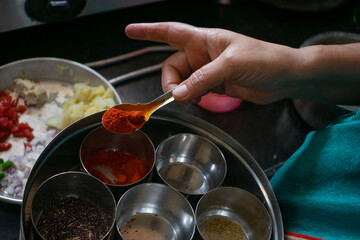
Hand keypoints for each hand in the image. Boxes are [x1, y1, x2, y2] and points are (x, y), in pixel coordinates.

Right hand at [125, 22, 359, 104]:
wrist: (284, 77)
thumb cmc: (263, 60)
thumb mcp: (231, 66)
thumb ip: (203, 80)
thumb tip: (178, 95)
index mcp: (205, 39)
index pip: (171, 32)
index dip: (149, 32)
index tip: (130, 32)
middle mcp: (203, 54)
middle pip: (173, 66)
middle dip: (171, 81)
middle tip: (178, 96)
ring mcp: (208, 70)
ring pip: (182, 81)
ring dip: (182, 91)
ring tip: (193, 98)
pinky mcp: (215, 84)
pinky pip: (194, 90)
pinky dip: (192, 96)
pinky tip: (200, 99)